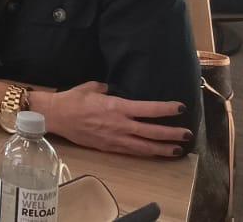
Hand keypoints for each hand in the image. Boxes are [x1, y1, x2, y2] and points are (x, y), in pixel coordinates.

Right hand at [31, 82, 192, 157]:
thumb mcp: (91, 87)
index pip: (148, 109)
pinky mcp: (108, 147)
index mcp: (117, 107)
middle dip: (172, 134)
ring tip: (177, 150)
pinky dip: (145, 153)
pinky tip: (155, 154)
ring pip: (144, 146)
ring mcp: (115, 138)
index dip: (166, 109)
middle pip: (152, 132)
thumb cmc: (72, 99)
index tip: (180, 108)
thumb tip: (111, 90)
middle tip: (187, 134)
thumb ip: (105, 89)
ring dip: (162, 148)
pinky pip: (131, 151)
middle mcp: (120, 125)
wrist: (55, 116)